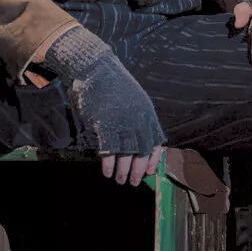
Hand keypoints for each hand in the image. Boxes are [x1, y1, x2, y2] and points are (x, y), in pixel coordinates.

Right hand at [38, 26, 164, 186]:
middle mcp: (138, 120)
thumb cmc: (112, 83)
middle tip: (134, 182)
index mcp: (147, 113)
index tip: (150, 172)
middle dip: (138, 170)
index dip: (153, 159)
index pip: (156, 142)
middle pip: (142, 152)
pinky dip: (109, 164)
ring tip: (119, 180)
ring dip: (123, 171)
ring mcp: (122, 123)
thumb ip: (138, 117)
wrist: (95, 68)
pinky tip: (107, 172)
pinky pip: (109, 151)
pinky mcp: (105, 125)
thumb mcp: (133, 99)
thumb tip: (139, 138)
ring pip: (126, 155)